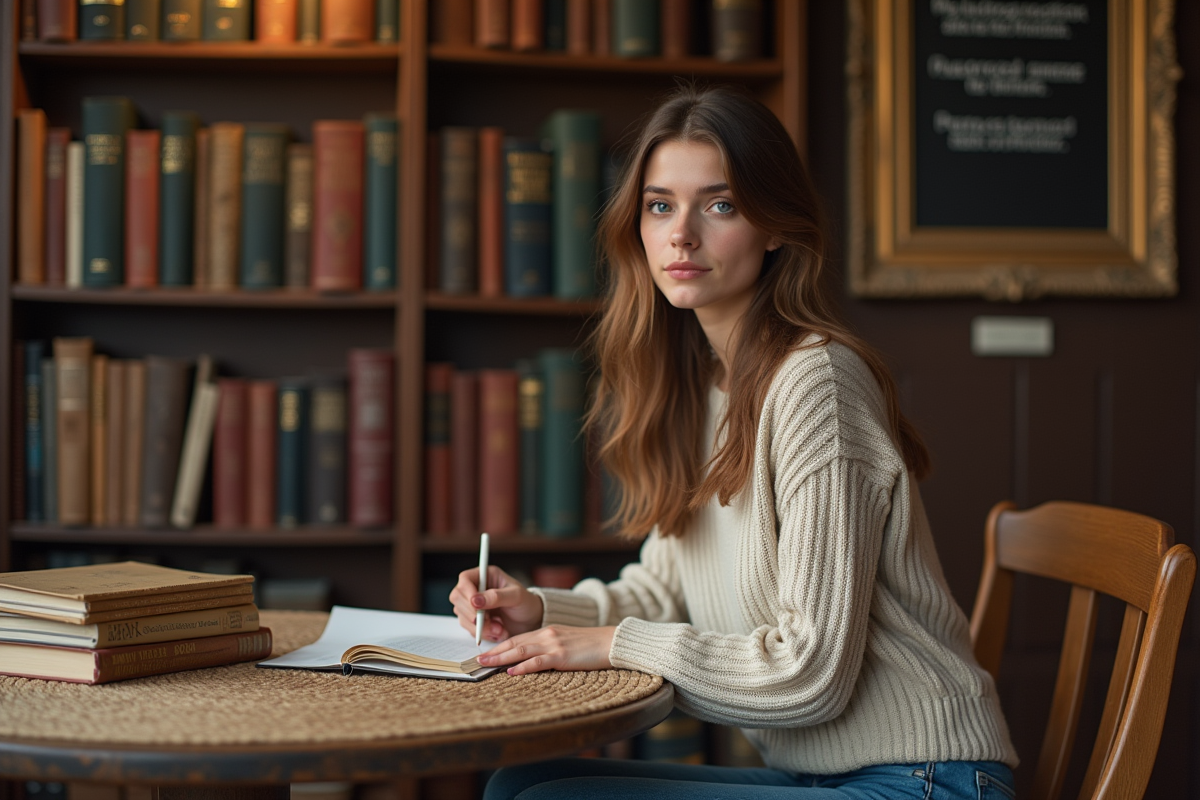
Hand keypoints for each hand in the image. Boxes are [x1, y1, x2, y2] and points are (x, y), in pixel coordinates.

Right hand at [450, 565, 543, 641]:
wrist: (530, 620)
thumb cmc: (526, 603)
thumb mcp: (516, 597)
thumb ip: (496, 597)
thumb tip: (475, 600)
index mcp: (486, 575)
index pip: (465, 579)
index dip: (467, 592)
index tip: (477, 606)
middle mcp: (476, 588)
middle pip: (457, 597)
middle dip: (472, 614)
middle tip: (488, 622)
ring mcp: (473, 605)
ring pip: (462, 615)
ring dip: (480, 626)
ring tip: (500, 629)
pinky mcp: (474, 619)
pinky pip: (469, 628)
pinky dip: (483, 633)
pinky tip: (498, 632)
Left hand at [478, 625, 615, 674]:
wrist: (611, 642)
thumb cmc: (591, 646)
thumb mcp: (566, 642)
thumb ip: (549, 647)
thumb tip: (532, 660)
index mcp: (547, 631)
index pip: (517, 637)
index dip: (500, 646)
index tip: (486, 652)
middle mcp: (547, 634)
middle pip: (514, 642)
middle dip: (494, 651)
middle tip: (476, 659)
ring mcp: (554, 644)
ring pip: (521, 650)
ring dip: (501, 657)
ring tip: (485, 663)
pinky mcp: (562, 656)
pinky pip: (538, 661)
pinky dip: (523, 666)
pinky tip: (512, 671)